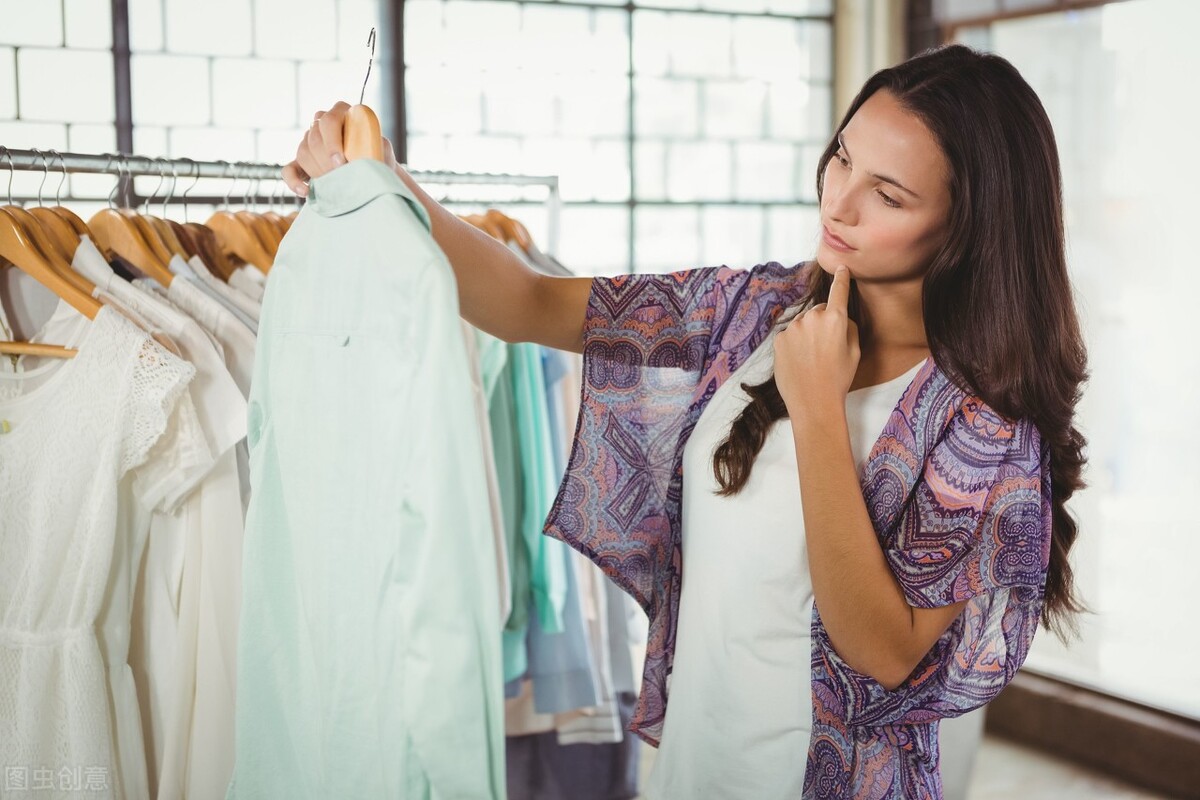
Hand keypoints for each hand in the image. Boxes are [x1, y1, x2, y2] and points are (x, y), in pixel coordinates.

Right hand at [282, 101, 398, 196]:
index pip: (329, 121)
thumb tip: (362, 157)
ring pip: (303, 152)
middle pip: (314, 137)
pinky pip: (289, 170)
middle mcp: (322, 123)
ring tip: (333, 185)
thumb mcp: (382, 148)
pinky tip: (305, 192)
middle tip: (340, 177)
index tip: (341, 163)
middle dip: (326, 161)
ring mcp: (310, 141)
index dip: (333, 142)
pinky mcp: (302, 163)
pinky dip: (294, 182)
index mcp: (342, 113)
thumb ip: (374, 145)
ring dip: (316, 171)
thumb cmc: (380, 158)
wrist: (374, 173)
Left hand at [774, 265, 859, 422]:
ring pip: (804, 324)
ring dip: (808, 334)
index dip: (842, 279)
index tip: (841, 268)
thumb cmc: (838, 378)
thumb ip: (848, 327)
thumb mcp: (855, 352)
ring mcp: (793, 328)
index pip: (839, 291)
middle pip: (820, 311)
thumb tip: (839, 317)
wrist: (812, 402)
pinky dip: (795, 344)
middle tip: (828, 348)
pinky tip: (800, 361)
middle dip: (824, 322)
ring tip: (813, 358)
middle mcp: (812, 318)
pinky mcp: (779, 339)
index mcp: (835, 319)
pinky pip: (791, 335)